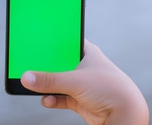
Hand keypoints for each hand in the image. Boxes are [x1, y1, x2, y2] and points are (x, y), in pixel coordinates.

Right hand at [21, 40, 148, 124]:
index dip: (55, 38)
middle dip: (47, 66)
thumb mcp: (76, 80)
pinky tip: (46, 100)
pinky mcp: (80, 100)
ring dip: (48, 85)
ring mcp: (83, 84)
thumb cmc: (109, 88)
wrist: (124, 113)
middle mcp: (85, 67)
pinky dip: (53, 99)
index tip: (38, 37)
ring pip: (59, 81)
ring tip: (33, 84)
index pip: (68, 41)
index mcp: (88, 53)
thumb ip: (50, 80)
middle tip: (30, 64)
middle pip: (60, 63)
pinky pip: (61, 98)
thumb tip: (27, 78)